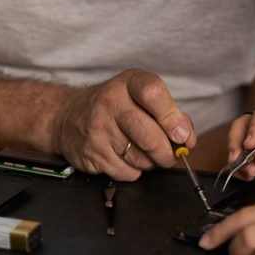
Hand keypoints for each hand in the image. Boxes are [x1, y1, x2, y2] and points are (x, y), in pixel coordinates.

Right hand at [53, 69, 194, 180]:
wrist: (66, 115)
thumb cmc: (113, 105)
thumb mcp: (139, 96)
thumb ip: (168, 113)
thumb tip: (187, 138)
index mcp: (128, 83)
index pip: (154, 94)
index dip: (173, 118)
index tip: (183, 136)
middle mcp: (110, 102)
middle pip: (150, 136)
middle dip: (168, 153)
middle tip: (170, 155)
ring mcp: (98, 128)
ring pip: (140, 159)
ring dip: (150, 163)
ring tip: (143, 152)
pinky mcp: (91, 152)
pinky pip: (125, 172)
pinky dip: (133, 171)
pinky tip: (125, 157)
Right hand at [227, 98, 254, 182]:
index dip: (254, 127)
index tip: (251, 144)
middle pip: (243, 125)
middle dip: (237, 141)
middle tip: (237, 157)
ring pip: (238, 142)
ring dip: (237, 157)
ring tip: (248, 172)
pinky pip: (242, 159)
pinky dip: (240, 168)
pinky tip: (247, 176)